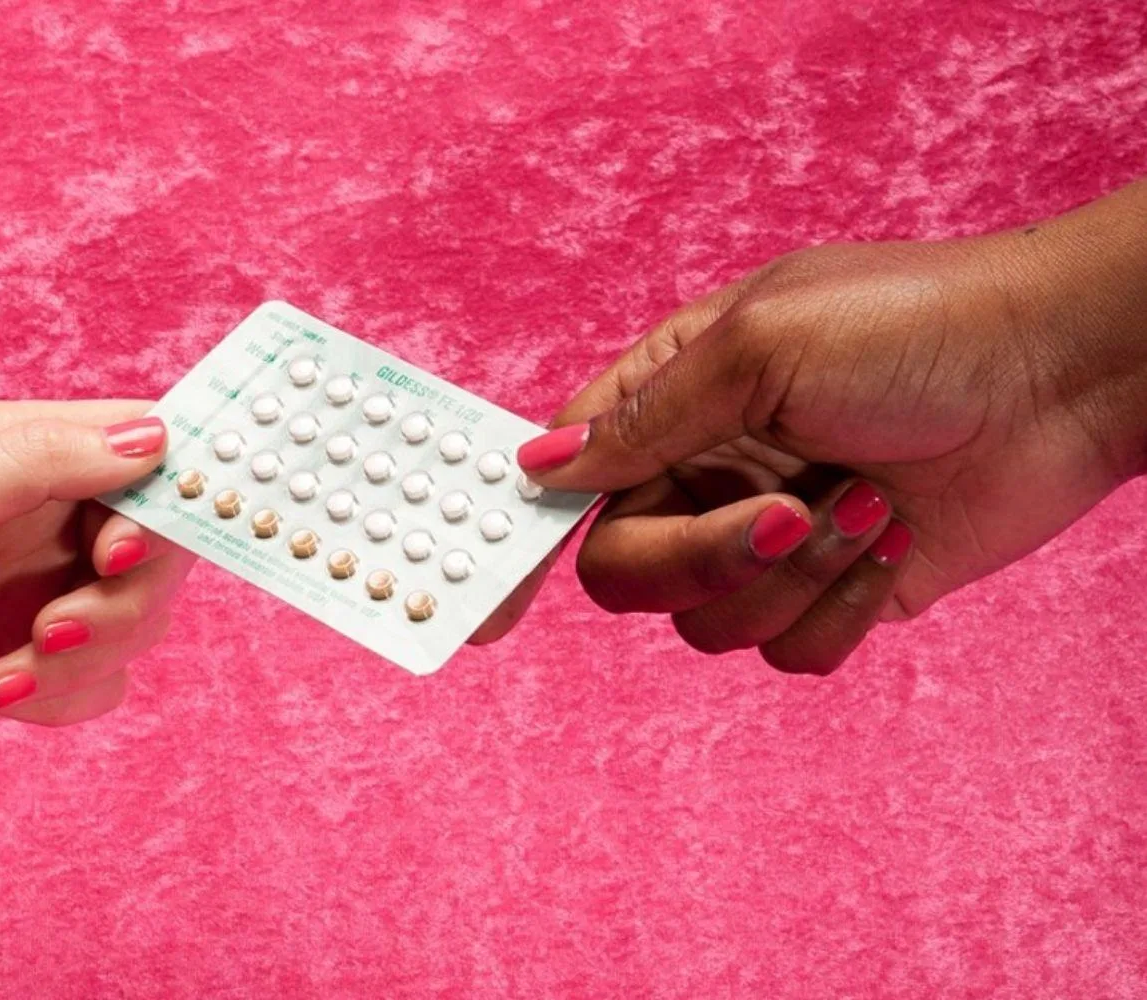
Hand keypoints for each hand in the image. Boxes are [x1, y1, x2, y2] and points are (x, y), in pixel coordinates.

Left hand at [0, 400, 191, 871]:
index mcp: (14, 452)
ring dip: (86, 655)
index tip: (118, 552)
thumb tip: (155, 436)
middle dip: (121, 599)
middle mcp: (39, 516)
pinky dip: (64, 696)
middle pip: (158, 543)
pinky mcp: (35, 659)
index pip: (142, 443)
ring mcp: (40, 588)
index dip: (163, 497)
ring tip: (5, 671)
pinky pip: (107, 678)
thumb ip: (37, 461)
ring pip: (141, 616)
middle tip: (51, 626)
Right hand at [486, 181, 1146, 672]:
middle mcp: (708, 475)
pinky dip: (842, 608)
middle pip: (626, 574)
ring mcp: (768, 540)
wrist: (1061, 374)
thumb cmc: (914, 325)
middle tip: (780, 514)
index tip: (491, 613)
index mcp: (674, 402)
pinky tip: (891, 539)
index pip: (567, 481)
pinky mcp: (832, 594)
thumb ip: (644, 418)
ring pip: (708, 624)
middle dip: (701, 558)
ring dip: (796, 573)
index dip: (522, 540)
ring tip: (867, 502)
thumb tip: (536, 468)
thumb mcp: (761, 344)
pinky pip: (787, 654)